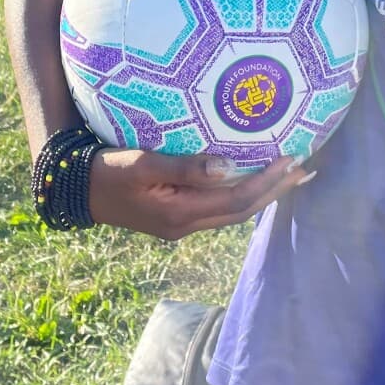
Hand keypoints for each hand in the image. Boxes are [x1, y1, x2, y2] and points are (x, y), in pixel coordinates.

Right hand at [88, 150, 309, 240]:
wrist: (76, 191)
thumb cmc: (107, 170)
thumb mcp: (143, 164)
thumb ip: (186, 167)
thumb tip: (230, 167)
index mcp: (181, 214)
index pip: (239, 201)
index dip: (269, 181)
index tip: (294, 159)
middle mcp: (187, 226)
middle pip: (243, 211)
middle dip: (277, 190)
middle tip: (308, 169)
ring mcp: (182, 225)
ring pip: (234, 212)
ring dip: (264, 193)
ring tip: (291, 175)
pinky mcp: (176, 218)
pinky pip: (220, 208)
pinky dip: (243, 194)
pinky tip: (253, 180)